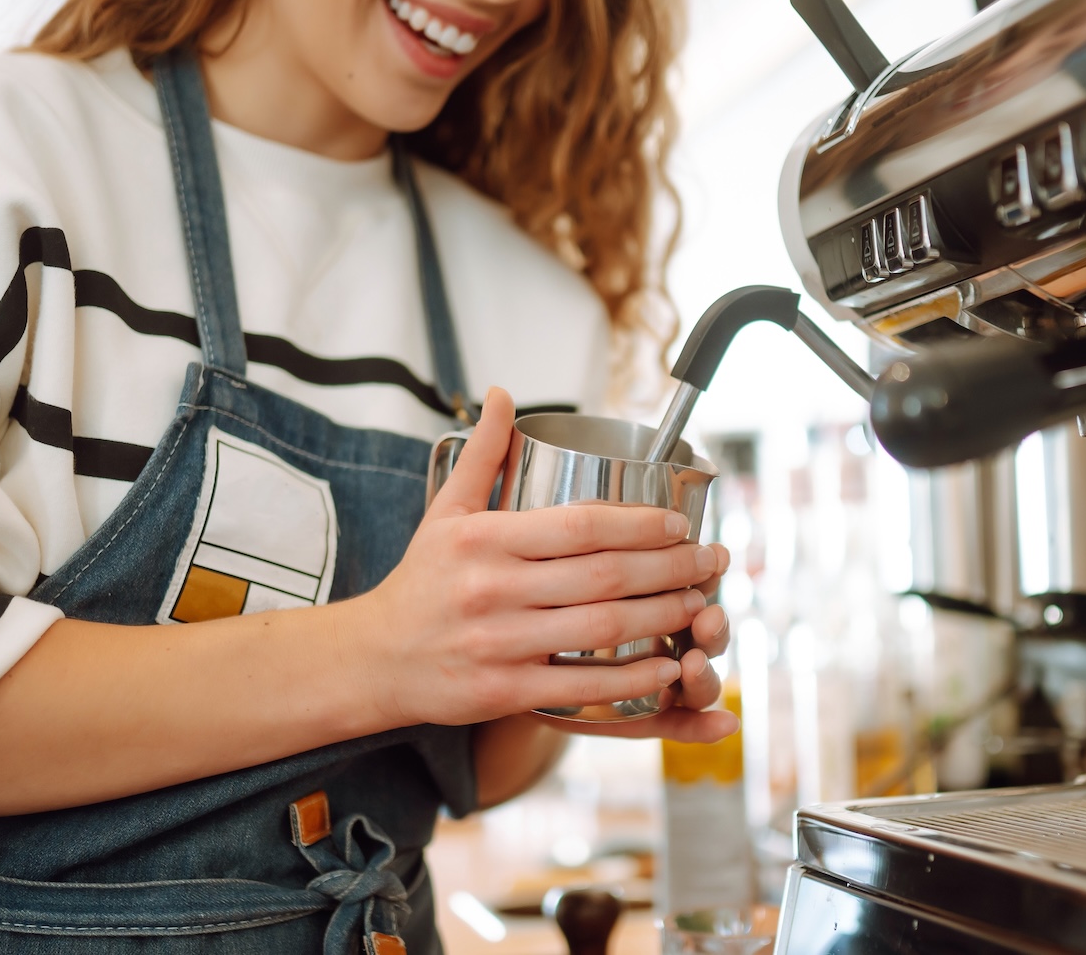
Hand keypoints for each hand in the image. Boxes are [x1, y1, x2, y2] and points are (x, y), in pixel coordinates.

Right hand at [346, 388, 728, 728]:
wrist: (374, 658)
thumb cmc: (421, 582)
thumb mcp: (444, 512)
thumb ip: (482, 455)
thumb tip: (504, 394)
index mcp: (483, 540)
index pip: (579, 525)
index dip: (639, 523)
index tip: (679, 524)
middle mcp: (492, 589)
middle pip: (603, 576)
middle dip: (670, 568)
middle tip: (710, 561)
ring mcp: (499, 643)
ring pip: (600, 628)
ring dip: (661, 617)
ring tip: (700, 605)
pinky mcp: (504, 691)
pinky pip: (580, 683)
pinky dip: (629, 678)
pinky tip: (666, 665)